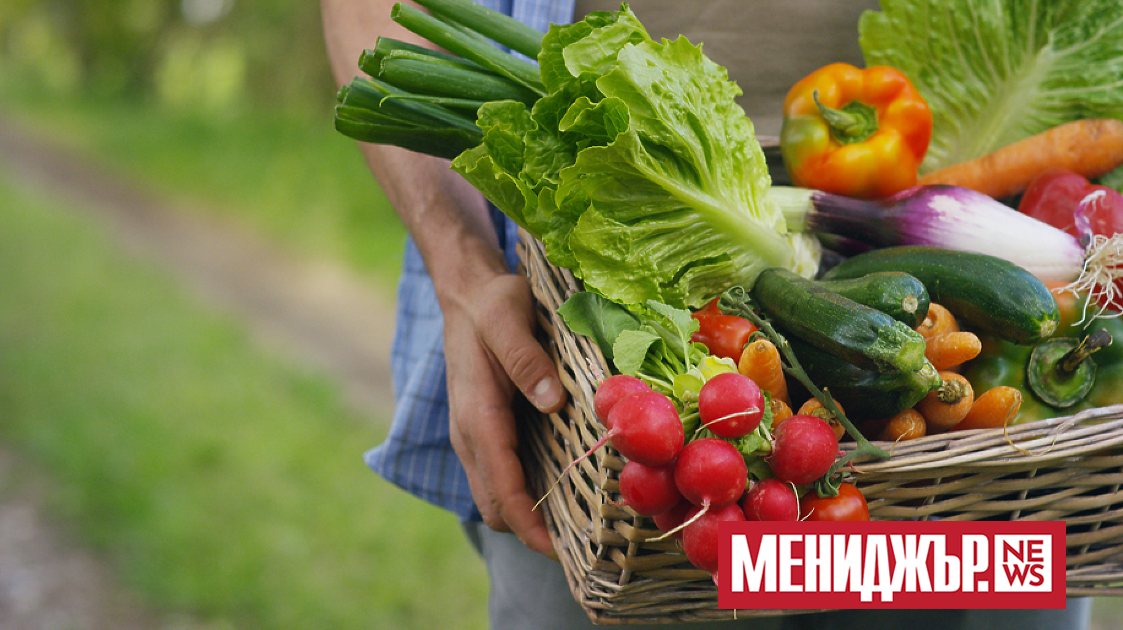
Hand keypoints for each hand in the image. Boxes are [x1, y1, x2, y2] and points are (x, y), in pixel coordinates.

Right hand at [443, 270, 566, 557]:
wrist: (467, 292)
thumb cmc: (491, 303)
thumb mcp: (508, 317)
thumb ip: (525, 358)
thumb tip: (551, 402)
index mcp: (476, 415)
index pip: (501, 488)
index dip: (529, 526)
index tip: (560, 551)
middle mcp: (470, 435)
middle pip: (496, 506)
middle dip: (531, 532)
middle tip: (583, 544)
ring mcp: (474, 436)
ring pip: (496, 496)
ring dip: (528, 517)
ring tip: (578, 527)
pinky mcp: (485, 431)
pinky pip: (501, 476)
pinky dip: (525, 494)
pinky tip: (563, 489)